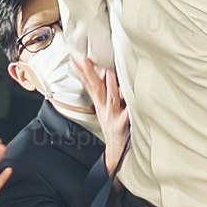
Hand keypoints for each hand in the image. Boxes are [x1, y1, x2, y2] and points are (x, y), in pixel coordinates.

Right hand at [73, 55, 128, 175]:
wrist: (116, 149)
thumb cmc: (113, 125)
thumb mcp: (103, 107)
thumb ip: (101, 91)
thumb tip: (100, 75)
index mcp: (101, 103)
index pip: (89, 83)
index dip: (82, 70)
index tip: (76, 58)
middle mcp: (105, 108)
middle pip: (96, 88)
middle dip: (89, 73)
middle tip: (85, 60)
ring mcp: (113, 116)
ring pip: (111, 99)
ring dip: (109, 86)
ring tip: (109, 74)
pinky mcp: (122, 125)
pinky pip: (127, 115)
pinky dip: (128, 108)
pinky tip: (131, 101)